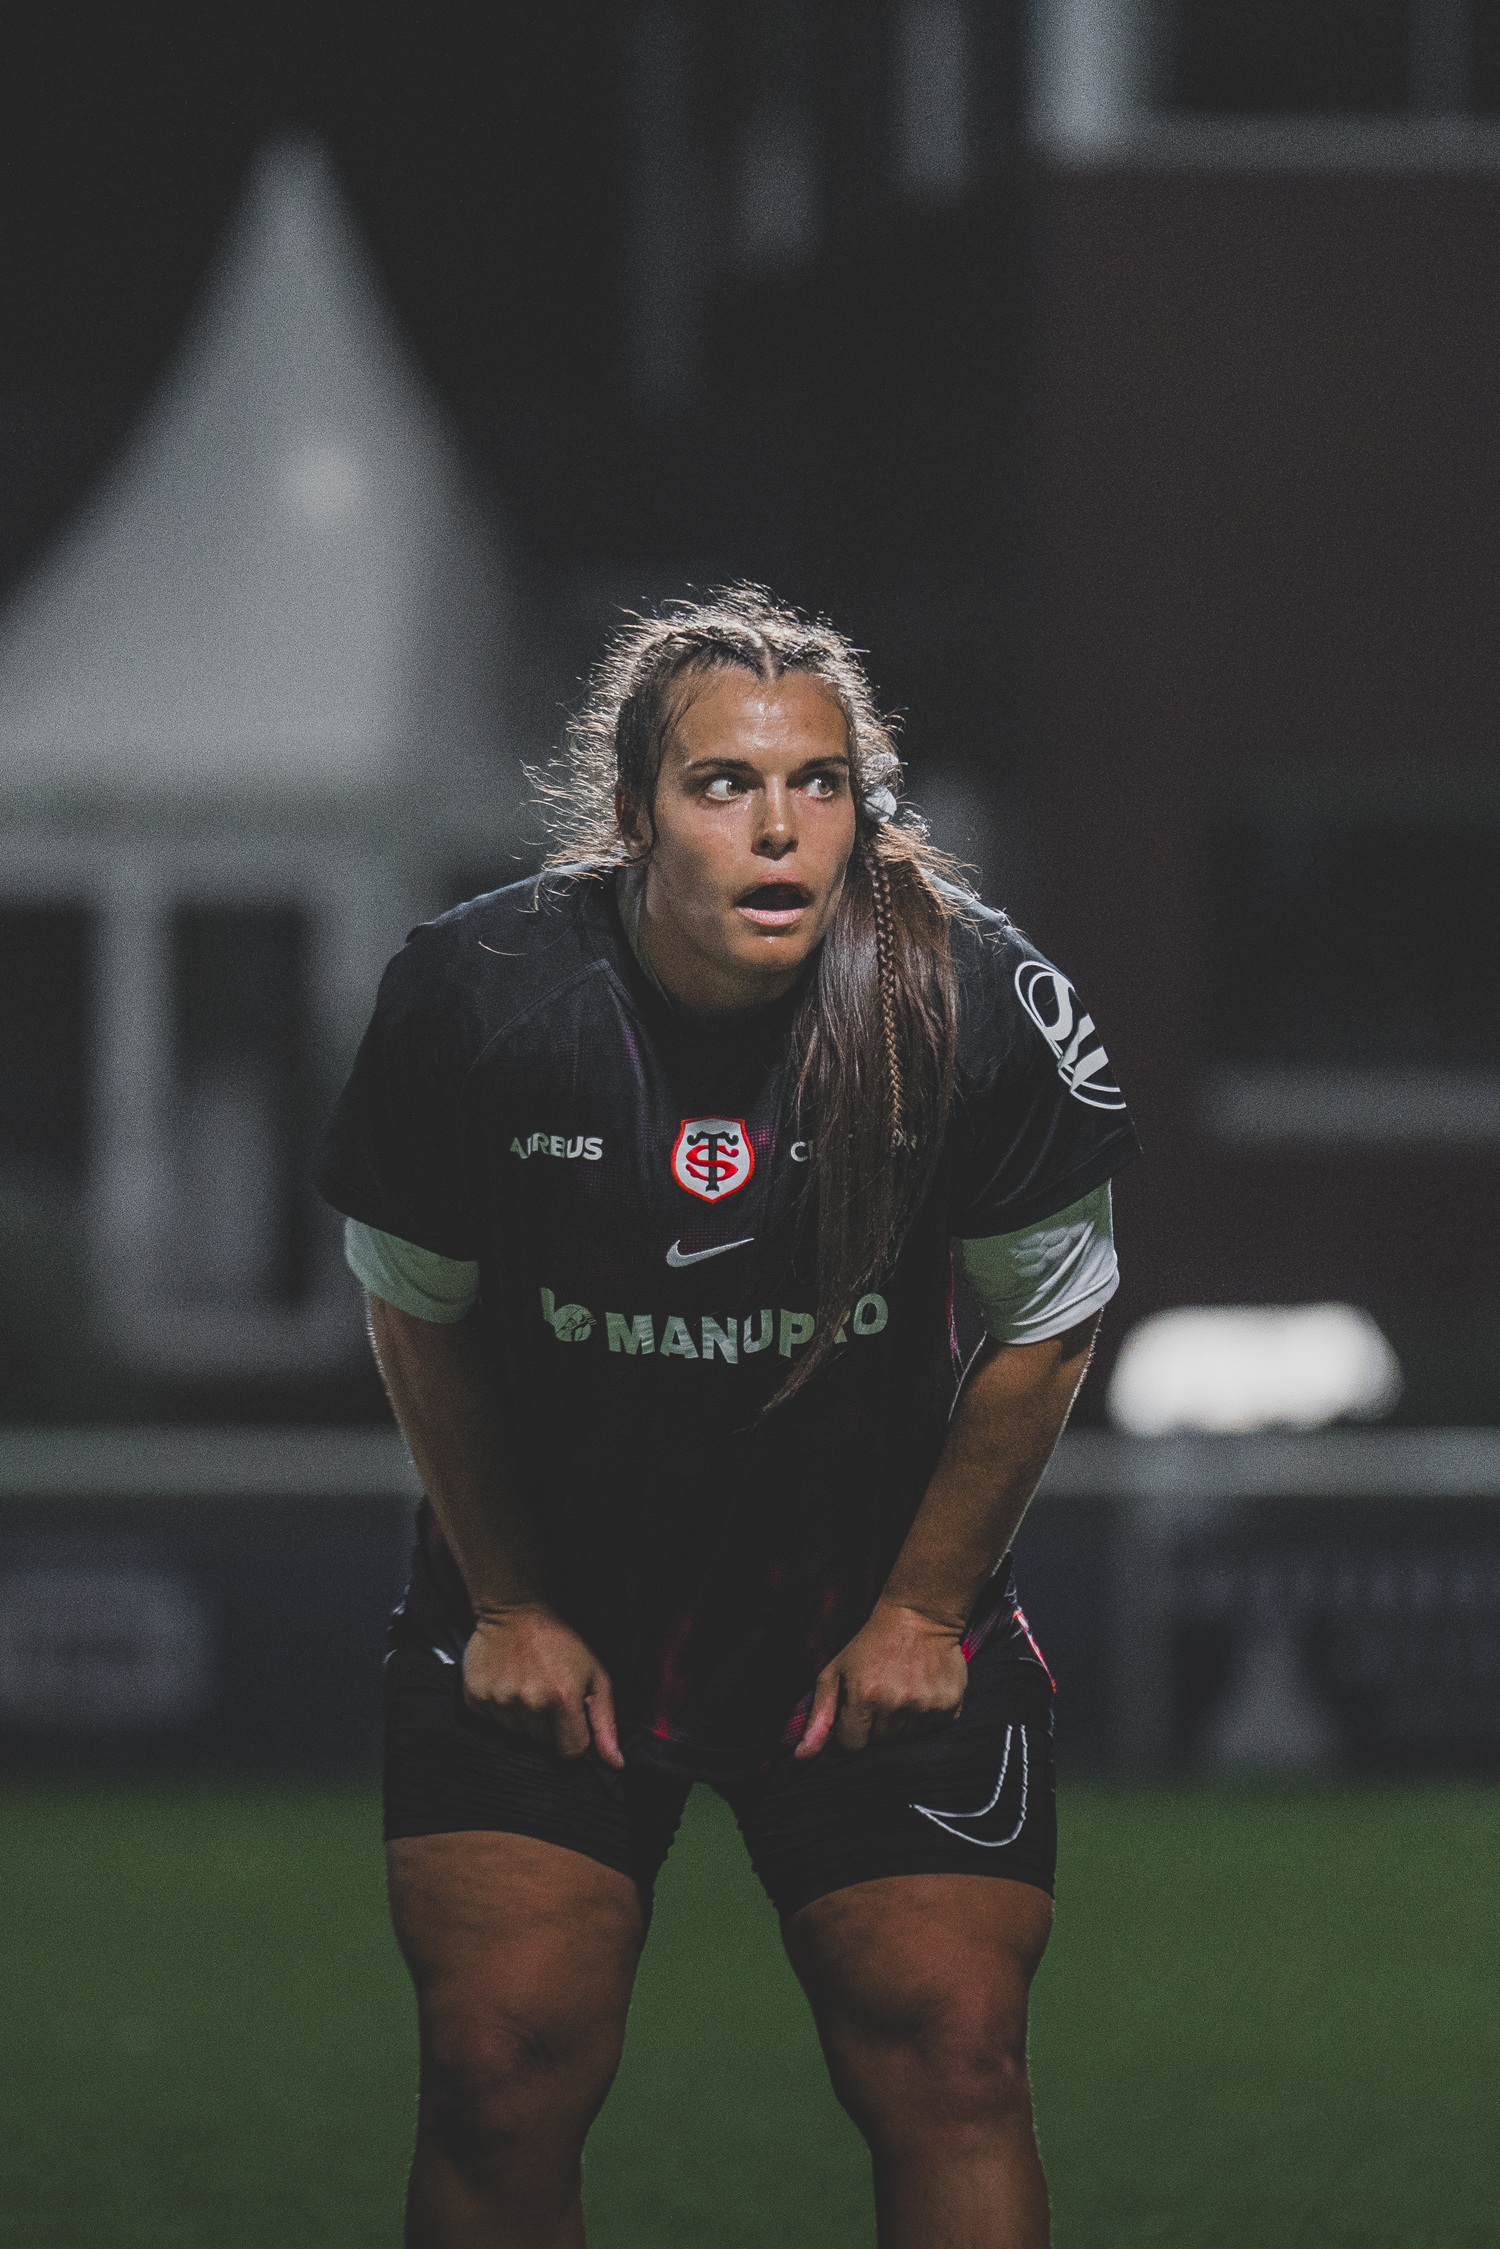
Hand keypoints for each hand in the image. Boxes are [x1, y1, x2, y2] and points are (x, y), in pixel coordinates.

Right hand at [462, 1604, 624, 1767]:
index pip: (571, 1752)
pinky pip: (491, 1724)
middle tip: (547, 1691)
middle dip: (548, 1725)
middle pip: (542, 1743)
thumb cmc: (560, 1642)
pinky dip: (500, 1711)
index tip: (570, 1717)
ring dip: (524, 1718)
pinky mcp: (475, 1697)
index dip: (574, 1737)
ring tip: (526, 1685)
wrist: (515, 1610)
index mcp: (562, 1698)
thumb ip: (605, 1722)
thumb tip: (616, 1764)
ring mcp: (499, 1700)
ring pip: (517, 1735)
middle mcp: (529, 1702)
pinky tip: (507, 1685)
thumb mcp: (594, 1675)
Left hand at [794, 1599, 967, 1758]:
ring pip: (905, 1740)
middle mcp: (897, 1704)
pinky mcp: (950, 1707)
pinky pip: (932, 1732)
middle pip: (879, 1744)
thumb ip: (819, 1717)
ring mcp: (926, 1707)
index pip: (851, 1746)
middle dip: (875, 1726)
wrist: (920, 1617)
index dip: (850, 1731)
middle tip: (880, 1694)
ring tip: (900, 1691)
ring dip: (900, 1723)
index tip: (856, 1710)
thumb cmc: (870, 1645)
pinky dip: (924, 1718)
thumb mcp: (835, 1672)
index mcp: (865, 1696)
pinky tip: (920, 1693)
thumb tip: (801, 1757)